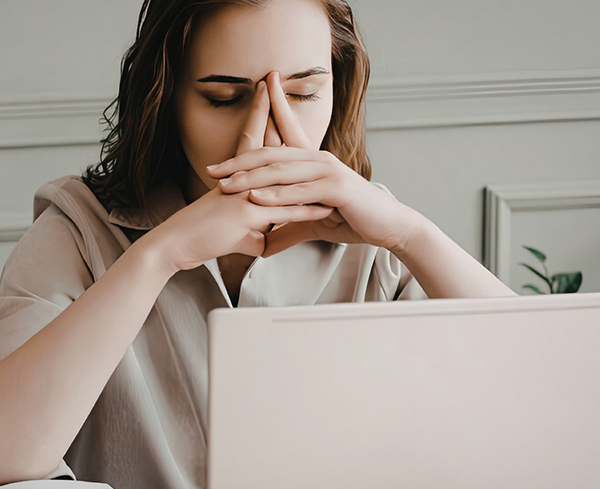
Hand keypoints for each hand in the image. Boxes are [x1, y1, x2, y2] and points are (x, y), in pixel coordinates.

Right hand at [150, 78, 332, 272]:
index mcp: (235, 179)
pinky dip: (306, 213)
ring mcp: (244, 195)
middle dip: (272, 114)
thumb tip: (264, 239)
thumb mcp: (231, 233)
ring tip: (325, 152)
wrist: (175, 246)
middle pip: (263, 144)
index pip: (249, 142)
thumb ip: (252, 232)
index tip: (264, 94)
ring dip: (305, 166)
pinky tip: (326, 209)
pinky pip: (283, 213)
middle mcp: (241, 181)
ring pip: (281, 177)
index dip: (257, 117)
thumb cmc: (199, 238)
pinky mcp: (246, 214)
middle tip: (274, 85)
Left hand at [208, 71, 420, 256]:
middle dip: (238, 162)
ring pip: (280, 171)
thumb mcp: (312, 223)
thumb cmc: (353, 220)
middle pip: (270, 156)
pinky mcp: (336, 187)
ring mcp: (327, 171)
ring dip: (250, 178)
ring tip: (225, 185)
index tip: (226, 143)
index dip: (255, 130)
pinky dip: (276, 195)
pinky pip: (299, 191)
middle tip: (211, 170)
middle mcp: (317, 159)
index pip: (279, 140)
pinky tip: (256, 198)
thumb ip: (287, 228)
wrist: (388, 226)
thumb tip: (266, 246)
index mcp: (311, 161)